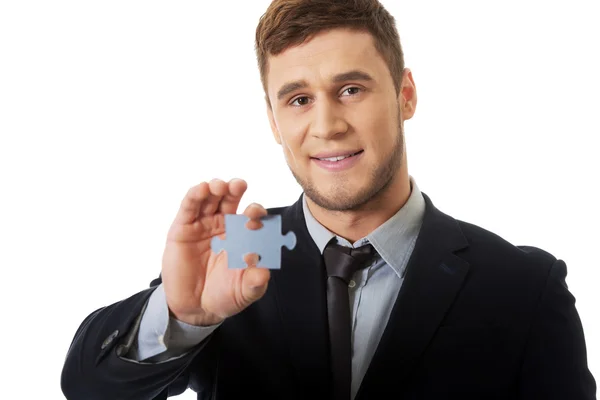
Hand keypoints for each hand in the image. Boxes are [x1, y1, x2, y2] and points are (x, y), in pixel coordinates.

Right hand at [161, 178, 269, 325]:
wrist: (195, 308)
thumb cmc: (224, 295)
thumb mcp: (244, 291)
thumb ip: (255, 283)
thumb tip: (265, 272)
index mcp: (243, 235)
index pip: (251, 216)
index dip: (255, 212)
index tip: (255, 216)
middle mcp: (223, 225)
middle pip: (230, 199)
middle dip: (235, 189)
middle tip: (239, 185)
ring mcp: (203, 225)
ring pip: (209, 198)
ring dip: (215, 187)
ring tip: (220, 186)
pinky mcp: (182, 228)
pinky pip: (189, 207)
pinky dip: (195, 195)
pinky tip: (202, 188)